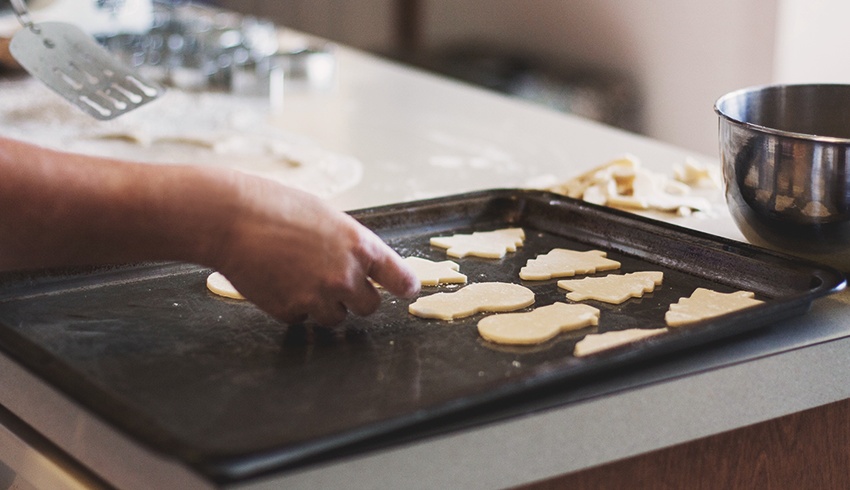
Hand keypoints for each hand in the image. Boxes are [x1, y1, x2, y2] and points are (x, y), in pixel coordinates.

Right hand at [208, 175, 419, 324]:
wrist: (230, 218)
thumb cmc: (275, 206)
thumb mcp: (326, 216)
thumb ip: (348, 244)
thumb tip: (359, 264)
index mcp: (361, 246)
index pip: (400, 278)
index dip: (405, 286)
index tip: (407, 290)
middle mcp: (346, 276)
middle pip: (369, 307)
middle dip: (355, 298)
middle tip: (333, 281)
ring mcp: (318, 297)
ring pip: (335, 318)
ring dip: (323, 305)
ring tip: (298, 276)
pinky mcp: (290, 311)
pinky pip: (301, 318)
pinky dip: (292, 306)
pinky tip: (276, 281)